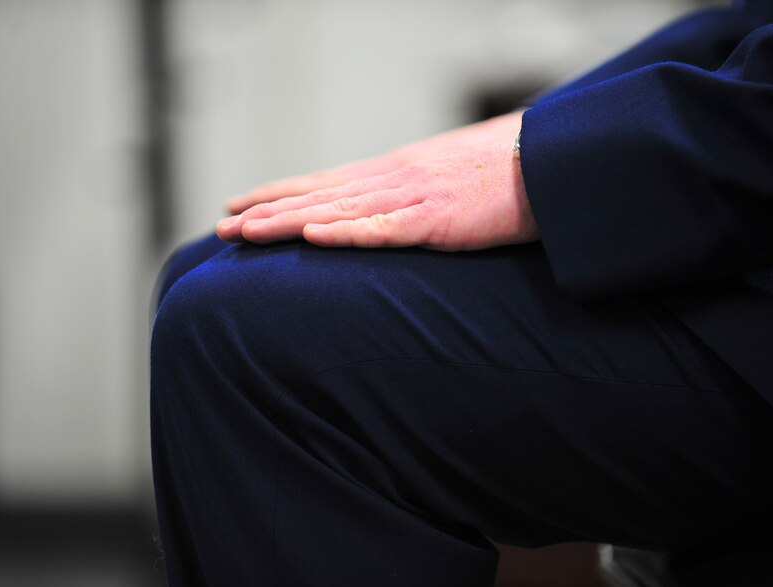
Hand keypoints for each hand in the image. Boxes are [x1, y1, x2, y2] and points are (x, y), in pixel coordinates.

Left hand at [215, 136, 537, 250]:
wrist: (548, 166)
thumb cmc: (502, 175)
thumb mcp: (445, 180)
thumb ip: (411, 196)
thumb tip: (386, 211)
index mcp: (394, 172)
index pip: (323, 183)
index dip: (279, 193)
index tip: (241, 204)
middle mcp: (392, 179)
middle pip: (317, 195)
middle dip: (267, 210)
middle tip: (223, 226)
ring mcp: (412, 197)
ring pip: (337, 211)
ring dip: (288, 221)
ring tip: (247, 232)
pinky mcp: (438, 220)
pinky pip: (385, 228)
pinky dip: (347, 232)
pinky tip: (313, 235)